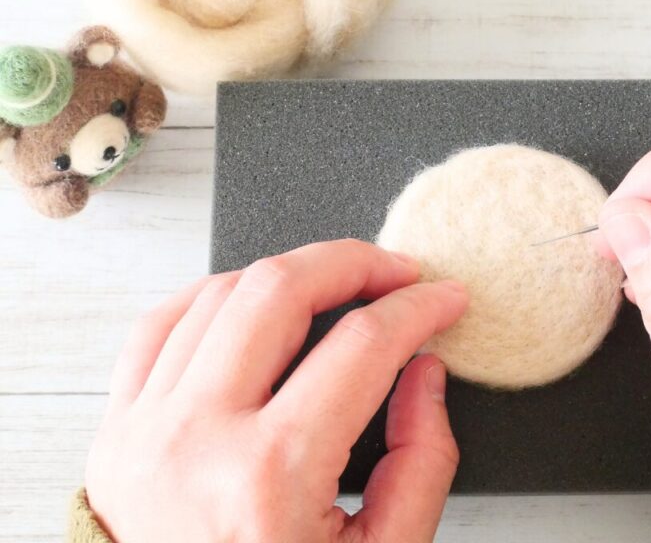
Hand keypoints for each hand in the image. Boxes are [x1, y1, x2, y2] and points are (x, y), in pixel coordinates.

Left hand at [85, 239, 467, 541]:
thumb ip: (422, 463)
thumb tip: (424, 372)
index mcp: (272, 476)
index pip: (363, 345)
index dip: (418, 307)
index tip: (443, 299)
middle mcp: (198, 438)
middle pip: (280, 290)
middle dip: (354, 262)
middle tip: (395, 271)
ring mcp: (146, 428)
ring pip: (219, 293)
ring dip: (289, 274)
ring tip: (335, 287)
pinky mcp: (117, 429)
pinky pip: (159, 325)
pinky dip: (215, 296)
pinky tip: (253, 301)